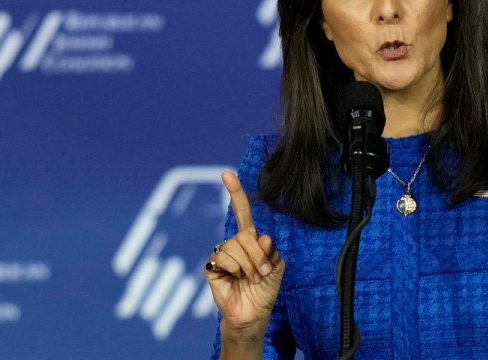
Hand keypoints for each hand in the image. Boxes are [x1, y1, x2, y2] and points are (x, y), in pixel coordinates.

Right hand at [204, 170, 284, 338]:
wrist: (254, 313)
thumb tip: (261, 237)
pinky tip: (235, 279)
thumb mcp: (277, 267)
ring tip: (251, 279)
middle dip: (258, 255)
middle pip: (245, 234)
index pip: (242, 211)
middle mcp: (234, 242)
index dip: (235, 192)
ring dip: (249, 266)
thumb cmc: (265, 289)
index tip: (227, 174)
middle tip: (262, 273)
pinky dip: (235, 270)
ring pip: (235, 246)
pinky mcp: (211, 267)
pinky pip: (223, 257)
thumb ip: (271, 251)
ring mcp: (221, 253)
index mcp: (250, 238)